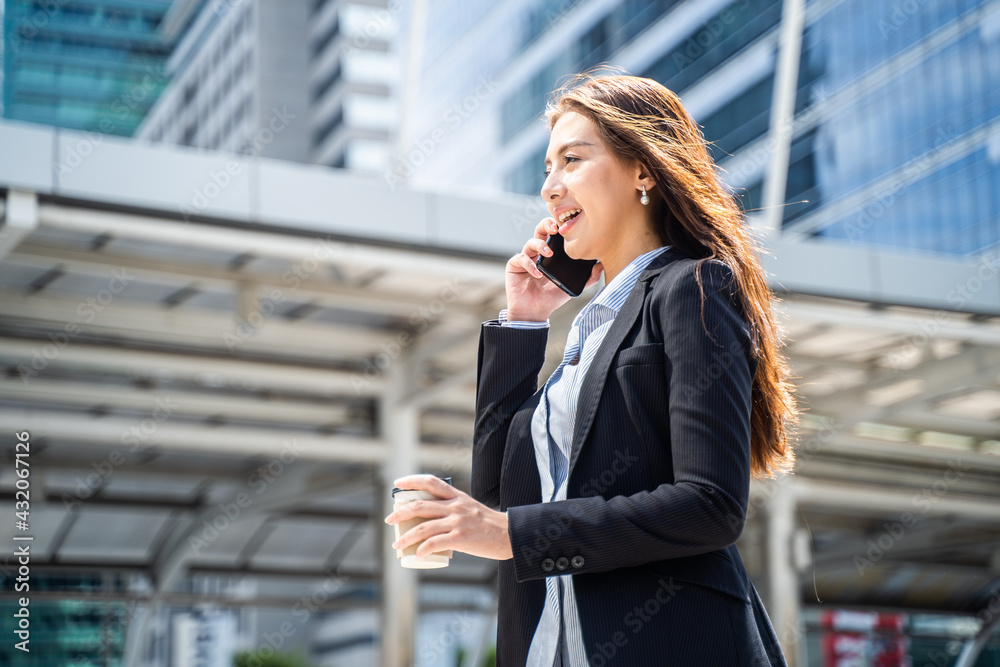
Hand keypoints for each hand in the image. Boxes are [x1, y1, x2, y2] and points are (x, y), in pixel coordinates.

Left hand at [384, 474, 512, 560]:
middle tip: (389, 521)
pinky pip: (434, 543)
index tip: (397, 484)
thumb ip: (454, 508)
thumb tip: (432, 518)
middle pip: (420, 505)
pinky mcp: (461, 538)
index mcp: (457, 496)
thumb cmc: (488, 524)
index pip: (431, 482)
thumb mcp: (470, 507)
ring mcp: (457, 522)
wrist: (509, 535)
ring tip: (397, 545)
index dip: (412, 481)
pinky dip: (422, 550)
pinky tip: (417, 555)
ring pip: (423, 527)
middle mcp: (455, 506)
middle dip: (400, 513)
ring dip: (406, 537)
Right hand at [504, 217, 603, 320]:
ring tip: (549, 253)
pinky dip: (530, 265)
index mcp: (550, 253)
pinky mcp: (514, 266)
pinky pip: (521, 259)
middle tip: (555, 228)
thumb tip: (601, 266)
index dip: (559, 226)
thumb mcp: (573, 287)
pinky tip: (538, 274)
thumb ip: (588, 278)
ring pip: (530, 242)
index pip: (554, 234)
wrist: (535, 312)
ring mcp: (525, 258)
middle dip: (547, 225)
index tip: (568, 226)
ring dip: (540, 245)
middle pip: (540, 230)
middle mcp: (537, 252)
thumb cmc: (551, 298)